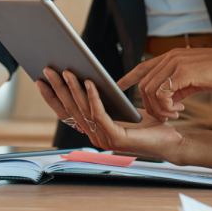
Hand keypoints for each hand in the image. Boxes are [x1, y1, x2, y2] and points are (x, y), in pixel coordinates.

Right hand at [35, 69, 183, 160]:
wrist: (171, 140)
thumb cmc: (148, 124)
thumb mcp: (120, 108)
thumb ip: (104, 100)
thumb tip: (86, 77)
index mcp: (93, 130)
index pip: (66, 113)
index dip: (52, 98)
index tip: (40, 80)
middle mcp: (95, 137)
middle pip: (71, 109)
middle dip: (58, 88)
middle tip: (48, 70)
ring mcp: (104, 139)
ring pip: (83, 110)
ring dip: (73, 89)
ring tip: (67, 71)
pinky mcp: (117, 138)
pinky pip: (100, 114)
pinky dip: (93, 97)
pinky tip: (90, 82)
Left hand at [117, 47, 211, 121]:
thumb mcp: (194, 79)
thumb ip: (178, 85)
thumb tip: (168, 100)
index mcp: (172, 56)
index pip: (143, 66)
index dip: (129, 77)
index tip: (118, 86)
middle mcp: (170, 57)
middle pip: (144, 84)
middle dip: (150, 105)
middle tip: (167, 116)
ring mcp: (175, 63)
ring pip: (150, 90)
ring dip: (159, 108)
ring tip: (174, 114)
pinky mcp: (182, 72)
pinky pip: (162, 94)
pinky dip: (166, 106)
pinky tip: (180, 109)